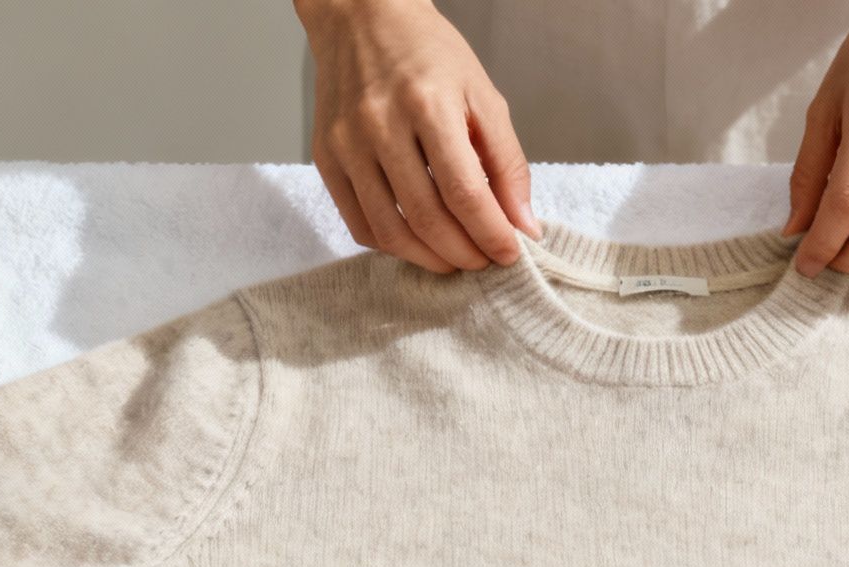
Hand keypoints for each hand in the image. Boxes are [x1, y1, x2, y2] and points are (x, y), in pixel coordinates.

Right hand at [295, 0, 542, 272]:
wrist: (363, 18)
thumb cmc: (429, 54)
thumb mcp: (483, 97)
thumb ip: (508, 164)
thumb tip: (523, 226)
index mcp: (427, 104)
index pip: (464, 192)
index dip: (491, 233)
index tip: (511, 253)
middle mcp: (379, 125)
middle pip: (426, 217)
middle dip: (464, 253)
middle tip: (486, 260)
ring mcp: (346, 144)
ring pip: (389, 230)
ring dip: (429, 259)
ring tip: (456, 259)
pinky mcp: (325, 158)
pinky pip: (358, 223)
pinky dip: (393, 245)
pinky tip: (418, 242)